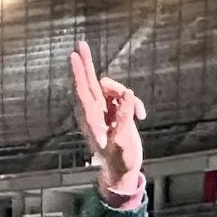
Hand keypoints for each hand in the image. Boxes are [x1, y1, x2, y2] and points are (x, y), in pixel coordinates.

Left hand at [70, 41, 145, 193]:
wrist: (122, 172)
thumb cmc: (119, 162)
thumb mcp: (123, 142)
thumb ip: (124, 118)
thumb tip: (127, 94)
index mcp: (91, 121)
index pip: (83, 92)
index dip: (79, 74)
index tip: (74, 57)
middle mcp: (95, 113)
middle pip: (89, 83)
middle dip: (86, 64)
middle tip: (81, 44)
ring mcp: (104, 111)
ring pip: (112, 88)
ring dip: (127, 96)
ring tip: (138, 114)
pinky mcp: (114, 112)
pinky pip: (124, 96)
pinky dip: (133, 103)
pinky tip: (141, 117)